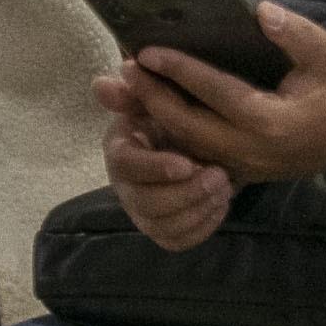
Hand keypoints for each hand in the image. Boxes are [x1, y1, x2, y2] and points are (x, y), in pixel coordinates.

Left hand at [101, 3, 325, 184]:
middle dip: (153, 98)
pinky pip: (197, 154)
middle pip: (188, 126)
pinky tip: (153, 112)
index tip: (148, 50)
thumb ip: (296, 34)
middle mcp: (250, 149)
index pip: (216, 93)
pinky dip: (172, 134)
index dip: (180, 70)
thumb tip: (259, 10)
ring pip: (187, 145)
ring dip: (156, 117)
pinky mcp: (241, 170)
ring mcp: (244, 165)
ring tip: (130, 88)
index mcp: (272, 121)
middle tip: (125, 69)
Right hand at [102, 107, 236, 252]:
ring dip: (198, 210)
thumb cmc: (168, 120)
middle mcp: (125, 188)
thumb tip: (101, 84)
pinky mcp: (162, 231)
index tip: (186, 163)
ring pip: (164, 227)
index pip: (127, 166)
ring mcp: (142, 214)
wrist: (187, 145)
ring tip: (225, 187)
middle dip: (186, 193)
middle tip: (219, 176)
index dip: (155, 168)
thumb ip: (131, 93)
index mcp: (119, 152)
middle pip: (146, 204)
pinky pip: (179, 241)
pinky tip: (220, 204)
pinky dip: (203, 226)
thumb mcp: (153, 102)